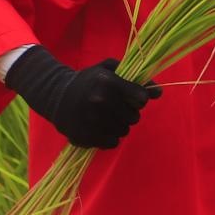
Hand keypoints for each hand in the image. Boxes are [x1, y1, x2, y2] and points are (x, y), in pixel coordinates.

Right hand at [4, 46, 159, 148]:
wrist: (55, 95)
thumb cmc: (89, 80)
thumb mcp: (111, 71)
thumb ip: (137, 79)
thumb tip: (159, 92)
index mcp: (108, 82)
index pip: (142, 99)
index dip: (138, 98)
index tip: (131, 97)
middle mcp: (99, 101)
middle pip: (135, 117)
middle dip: (129, 112)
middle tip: (115, 107)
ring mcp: (91, 121)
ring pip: (124, 131)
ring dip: (119, 125)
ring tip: (105, 116)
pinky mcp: (84, 137)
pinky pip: (112, 143)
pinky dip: (109, 137)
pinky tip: (98, 126)